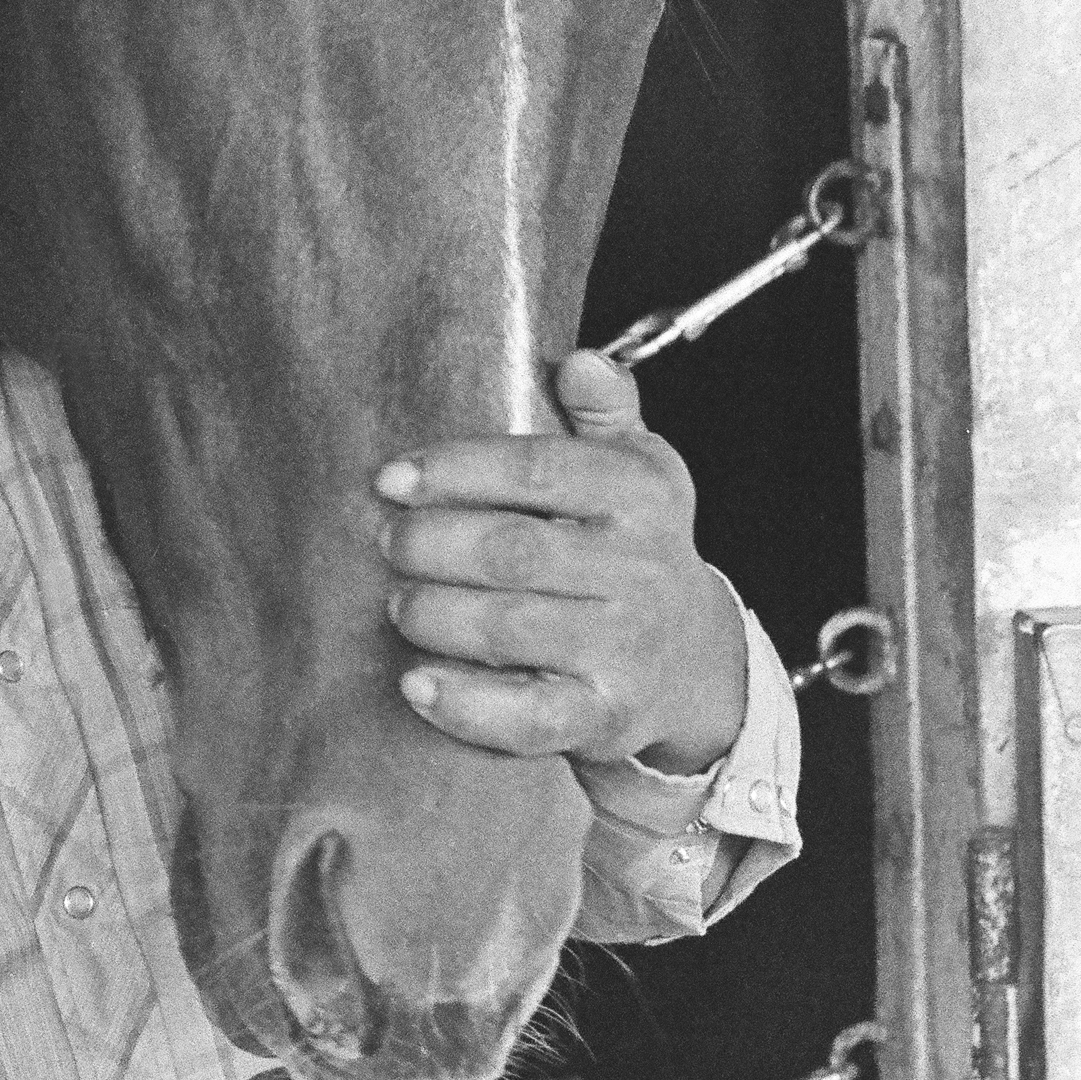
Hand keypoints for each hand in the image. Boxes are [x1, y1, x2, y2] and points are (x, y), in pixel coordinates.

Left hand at [372, 348, 745, 773]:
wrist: (692, 659)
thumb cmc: (636, 550)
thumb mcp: (637, 470)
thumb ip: (605, 411)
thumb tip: (580, 363)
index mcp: (641, 496)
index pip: (540, 470)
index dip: (457, 470)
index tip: (393, 478)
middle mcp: (641, 571)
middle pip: (514, 550)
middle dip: (431, 544)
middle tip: (388, 544)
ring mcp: (624, 649)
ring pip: (510, 628)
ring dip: (435, 614)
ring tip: (400, 603)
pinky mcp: (603, 717)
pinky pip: (529, 716)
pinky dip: (465, 703)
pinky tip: (417, 682)